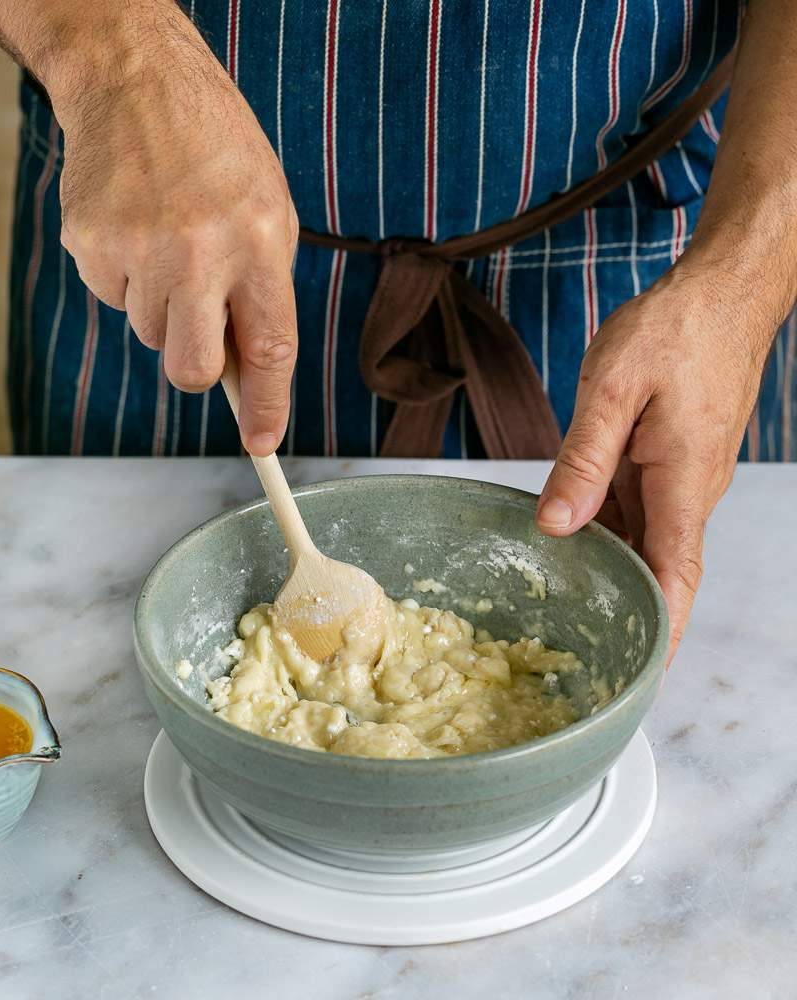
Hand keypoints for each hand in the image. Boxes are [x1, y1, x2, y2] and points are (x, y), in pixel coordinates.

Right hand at [51, 10, 297, 453]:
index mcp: (260, 243)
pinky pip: (113, 301)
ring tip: (170, 246)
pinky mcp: (89, 244)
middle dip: (198, 368)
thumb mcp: (270, 215)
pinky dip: (127, 281)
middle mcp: (199, 252)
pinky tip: (138, 232)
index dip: (268, 406)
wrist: (139, 83)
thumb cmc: (218, 155)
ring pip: (149, 336)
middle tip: (200, 329)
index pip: (270, 349)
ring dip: (162, 309)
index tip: (263, 444)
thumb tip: (247, 374)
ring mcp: (138, 249)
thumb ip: (263, 294)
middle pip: (192, 370)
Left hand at [535, 260, 772, 663]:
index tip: (642, 679)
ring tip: (564, 613)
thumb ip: (584, 461)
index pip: (676, 577)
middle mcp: (689, 492)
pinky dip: (608, 533)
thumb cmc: (675, 330)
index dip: (662, 632)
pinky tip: (571, 541)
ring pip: (645, 542)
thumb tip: (556, 526)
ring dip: (613, 574)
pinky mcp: (670, 462)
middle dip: (629, 616)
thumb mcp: (615, 389)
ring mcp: (682, 478)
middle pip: (659, 571)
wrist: (721, 291)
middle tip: (581, 659)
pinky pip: (639, 511)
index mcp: (684, 482)